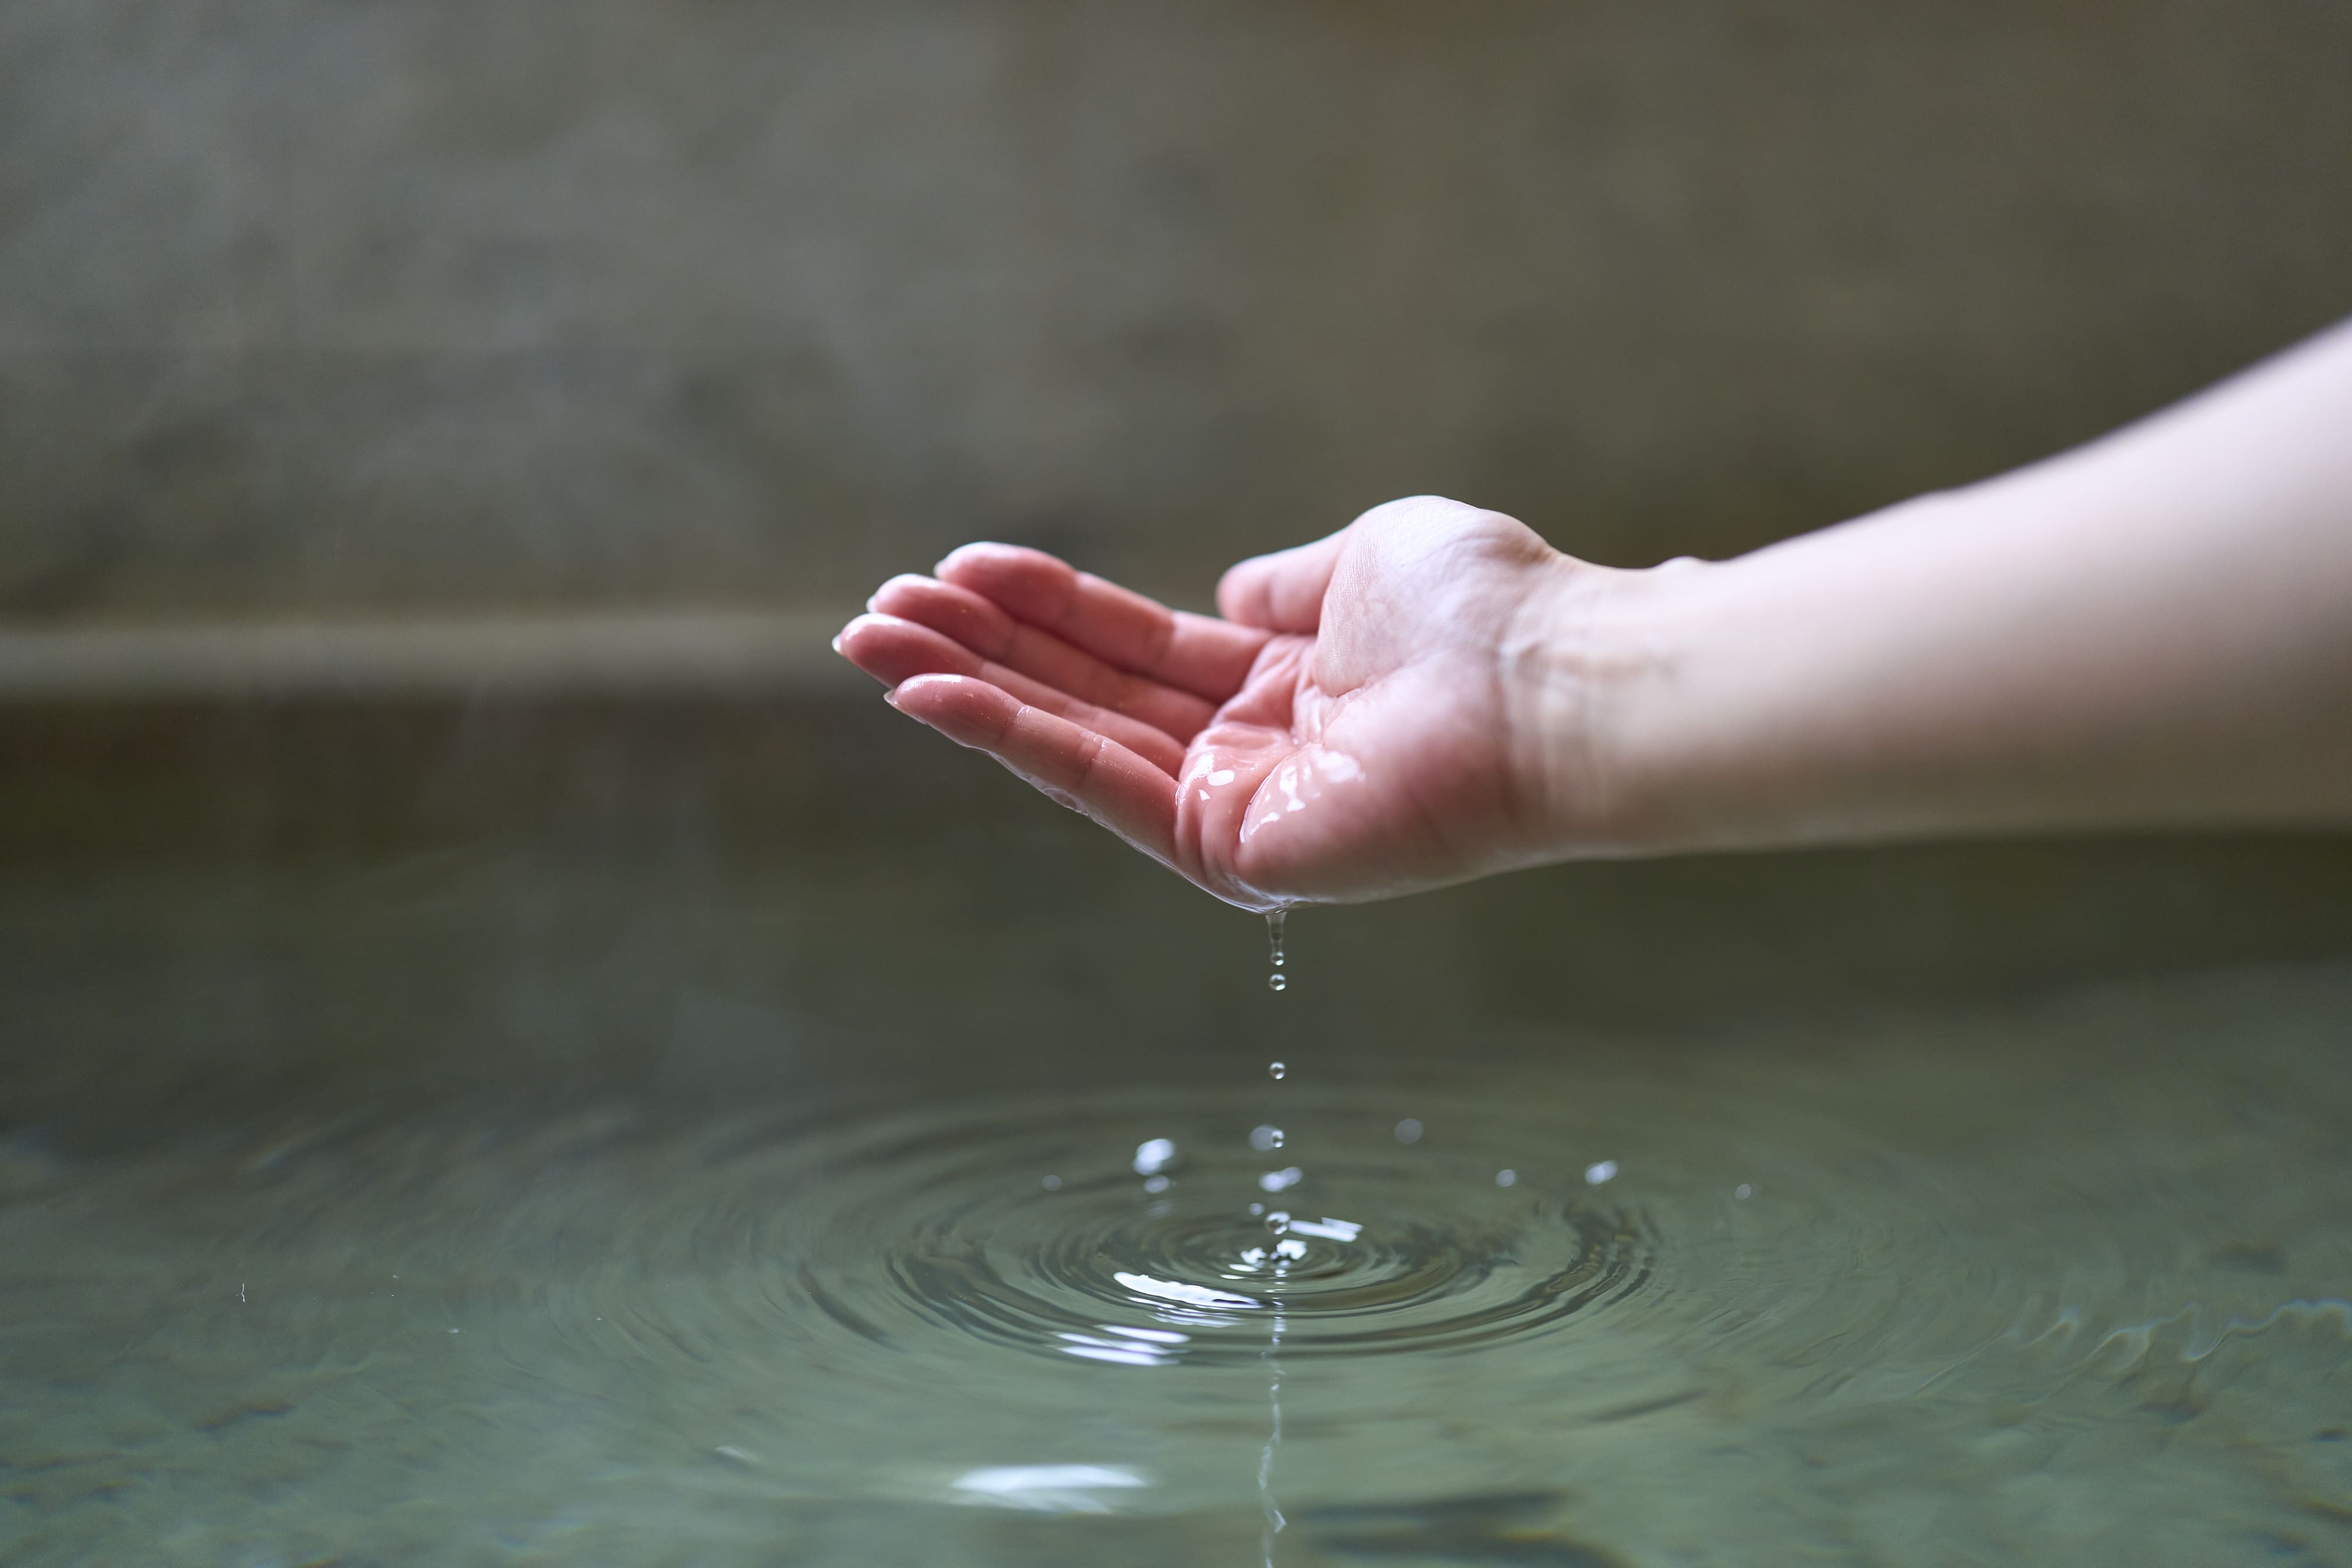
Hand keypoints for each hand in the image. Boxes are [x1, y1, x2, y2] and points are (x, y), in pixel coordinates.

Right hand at [833, 496, 1619, 907]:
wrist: (1553, 681)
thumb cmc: (1487, 610)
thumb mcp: (1364, 560)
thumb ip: (1285, 585)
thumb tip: (1228, 590)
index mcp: (1282, 683)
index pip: (1136, 647)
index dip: (1046, 608)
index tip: (960, 568)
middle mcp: (1249, 751)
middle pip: (1085, 696)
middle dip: (977, 650)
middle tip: (873, 611)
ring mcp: (1236, 805)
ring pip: (1072, 741)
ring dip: (965, 691)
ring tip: (867, 642)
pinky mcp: (1229, 849)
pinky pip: (1098, 784)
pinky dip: (1010, 738)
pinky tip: (930, 695)